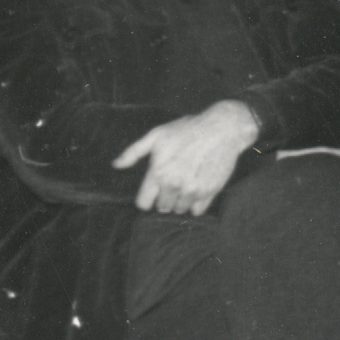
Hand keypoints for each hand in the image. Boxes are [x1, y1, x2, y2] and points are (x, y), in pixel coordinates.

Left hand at [113, 100, 261, 217]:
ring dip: (180, 201)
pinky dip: (196, 204)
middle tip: (172, 185)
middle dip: (164, 199)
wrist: (223, 128)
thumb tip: (116, 165)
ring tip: (185, 186)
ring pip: (180, 209)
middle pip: (162, 208)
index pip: (143, 203)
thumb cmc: (188, 129)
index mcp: (158, 173)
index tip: (153, 191)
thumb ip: (133, 152)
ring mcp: (193, 190)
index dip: (146, 198)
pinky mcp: (210, 191)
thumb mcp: (156, 135)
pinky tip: (197, 190)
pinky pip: (198, 210)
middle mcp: (174, 185)